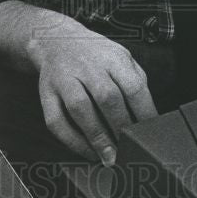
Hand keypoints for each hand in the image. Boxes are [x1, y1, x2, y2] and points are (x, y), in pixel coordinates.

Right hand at [34, 21, 157, 163]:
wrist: (56, 39)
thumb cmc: (95, 54)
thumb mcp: (121, 56)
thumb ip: (135, 81)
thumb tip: (148, 115)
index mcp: (113, 57)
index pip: (133, 86)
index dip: (144, 112)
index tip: (150, 133)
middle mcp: (88, 66)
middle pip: (107, 98)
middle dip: (121, 128)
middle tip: (130, 150)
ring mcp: (65, 79)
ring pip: (81, 110)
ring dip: (97, 138)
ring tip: (110, 157)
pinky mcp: (46, 93)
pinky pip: (56, 121)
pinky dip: (72, 141)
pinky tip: (87, 151)